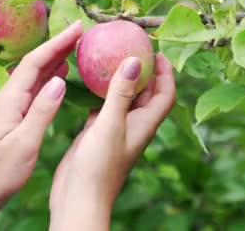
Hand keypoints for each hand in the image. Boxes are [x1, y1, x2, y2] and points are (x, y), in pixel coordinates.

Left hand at [0, 21, 82, 230]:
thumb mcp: (24, 143)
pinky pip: (35, 88)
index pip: (34, 62)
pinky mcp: (15, 115)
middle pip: (35, 63)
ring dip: (54, 57)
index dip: (56, 43)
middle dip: (57, 44)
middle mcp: (8, 97)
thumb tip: (60, 80)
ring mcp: (11, 105)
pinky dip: (50, 75)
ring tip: (75, 45)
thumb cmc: (0, 172)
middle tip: (81, 31)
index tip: (77, 28)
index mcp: (9, 99)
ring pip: (35, 74)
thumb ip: (42, 111)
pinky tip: (61, 72)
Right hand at [49, 54, 175, 230]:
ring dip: (121, 79)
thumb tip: (135, 60)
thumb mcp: (110, 125)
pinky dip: (100, 92)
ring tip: (111, 57)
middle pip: (146, 93)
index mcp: (144, 124)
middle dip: (144, 71)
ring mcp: (114, 130)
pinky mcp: (96, 133)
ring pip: (123, 99)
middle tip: (133, 47)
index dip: (166, 73)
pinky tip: (88, 81)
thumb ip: (121, 93)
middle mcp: (133, 125)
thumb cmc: (98, 166)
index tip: (158, 51)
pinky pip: (103, 107)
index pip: (165, 94)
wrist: (78, 198)